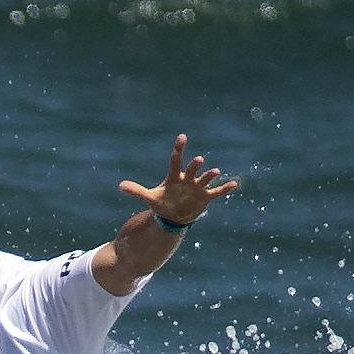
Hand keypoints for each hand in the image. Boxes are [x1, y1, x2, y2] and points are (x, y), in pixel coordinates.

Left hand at [119, 133, 239, 224]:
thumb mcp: (149, 197)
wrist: (173, 216)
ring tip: (215, 171)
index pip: (175, 160)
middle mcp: (187, 179)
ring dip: (210, 175)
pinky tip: (234, 184)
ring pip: (205, 179)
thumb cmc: (162, 202)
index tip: (182, 137)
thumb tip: (119, 186)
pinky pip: (217, 192)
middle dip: (195, 166)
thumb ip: (136, 191)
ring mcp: (197, 187)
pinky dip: (225, 188)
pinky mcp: (205, 197)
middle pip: (191, 170)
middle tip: (199, 160)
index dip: (179, 149)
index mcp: (174, 177)